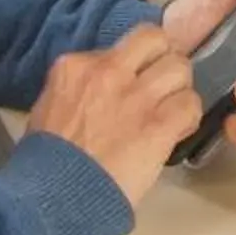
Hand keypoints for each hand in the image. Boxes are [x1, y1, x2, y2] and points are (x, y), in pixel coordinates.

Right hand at [26, 26, 201, 206]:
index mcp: (77, 66)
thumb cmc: (45, 159)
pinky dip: (189, 116)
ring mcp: (136, 97)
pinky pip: (190, 104)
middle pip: (155, 39)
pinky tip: (177, 130)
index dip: (134, 64)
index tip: (134, 82)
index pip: (122, 44)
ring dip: (179, 88)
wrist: (55, 194)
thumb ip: (77, 88)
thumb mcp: (48, 107)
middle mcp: (109, 71)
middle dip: (163, 59)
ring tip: (172, 109)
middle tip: (162, 84)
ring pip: (179, 68)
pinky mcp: (158, 126)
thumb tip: (98, 90)